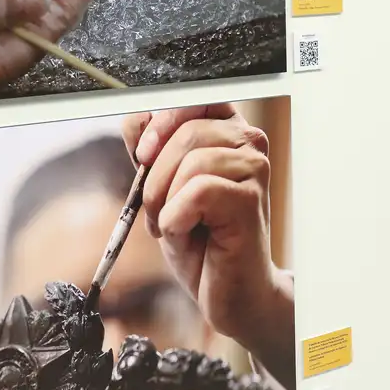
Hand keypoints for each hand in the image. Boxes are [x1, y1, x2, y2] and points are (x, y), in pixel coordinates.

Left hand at [122, 104, 294, 389]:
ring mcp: (254, 169)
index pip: (192, 98)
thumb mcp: (163, 189)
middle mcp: (248, 142)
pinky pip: (196, 192)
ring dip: (164, 201)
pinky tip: (186, 233)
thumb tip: (135, 118)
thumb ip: (149, 151)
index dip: (161, 120)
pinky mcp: (250, 199)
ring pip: (189, 162)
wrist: (229, 292)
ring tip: (173, 226)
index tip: (143, 154)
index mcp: (228, 130)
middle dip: (155, 176)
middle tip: (155, 210)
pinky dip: (176, 218)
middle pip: (184, 131)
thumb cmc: (202, 240)